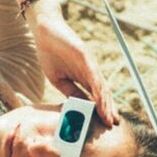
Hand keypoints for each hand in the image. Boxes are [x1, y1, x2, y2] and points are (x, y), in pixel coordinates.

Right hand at [29, 1, 118, 127]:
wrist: (44, 32)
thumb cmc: (49, 54)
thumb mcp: (58, 79)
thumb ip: (70, 91)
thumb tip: (80, 106)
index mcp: (83, 77)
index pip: (96, 95)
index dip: (102, 109)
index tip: (105, 123)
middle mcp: (90, 70)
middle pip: (102, 92)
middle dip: (108, 108)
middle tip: (112, 124)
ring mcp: (89, 63)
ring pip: (100, 85)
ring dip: (105, 102)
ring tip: (108, 116)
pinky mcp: (85, 55)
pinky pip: (92, 74)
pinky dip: (97, 88)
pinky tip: (99, 99)